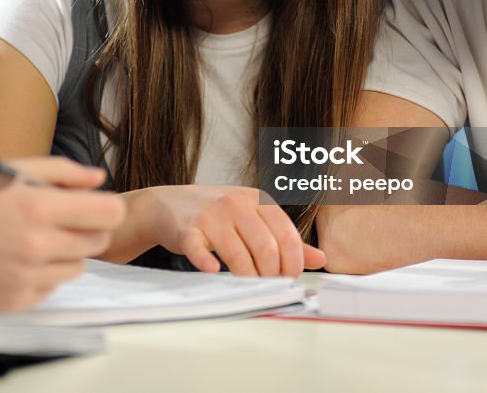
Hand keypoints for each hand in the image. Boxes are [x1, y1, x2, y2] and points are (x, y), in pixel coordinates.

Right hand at [0, 158, 125, 312]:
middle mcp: (36, 246)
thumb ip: (60, 171)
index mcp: (36, 207)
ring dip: (65, 252)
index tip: (90, 205)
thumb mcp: (7, 171)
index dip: (103, 206)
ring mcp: (26, 278)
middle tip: (56, 219)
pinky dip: (41, 274)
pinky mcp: (15, 301)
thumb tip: (98, 178)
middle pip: (98, 241)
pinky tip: (13, 259)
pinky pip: (51, 287)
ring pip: (78, 267)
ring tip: (30, 239)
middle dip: (85, 227)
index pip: (109, 213)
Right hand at [141, 185, 324, 276]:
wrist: (166, 204)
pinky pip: (199, 250)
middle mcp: (235, 203)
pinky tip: (214, 273)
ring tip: (250, 287)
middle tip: (270, 286)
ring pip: (239, 254)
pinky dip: (207, 264)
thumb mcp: (251, 216)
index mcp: (256, 199)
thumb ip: (284, 237)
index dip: (293, 261)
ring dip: (249, 278)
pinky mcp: (187, 230)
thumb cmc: (214, 213)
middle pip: (266, 247)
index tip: (289, 278)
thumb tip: (320, 258)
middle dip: (273, 274)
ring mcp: (210, 216)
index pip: (286, 233)